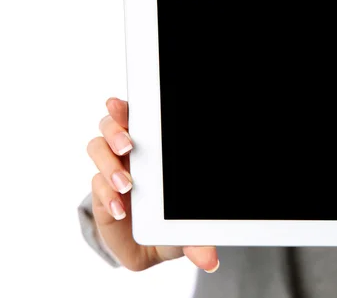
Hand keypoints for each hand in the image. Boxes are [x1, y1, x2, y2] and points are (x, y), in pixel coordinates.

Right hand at [87, 97, 219, 271]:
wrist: (152, 246)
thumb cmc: (175, 222)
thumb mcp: (190, 229)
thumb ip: (198, 240)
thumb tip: (210, 261)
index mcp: (154, 147)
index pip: (136, 117)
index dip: (125, 107)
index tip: (119, 104)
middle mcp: (129, 154)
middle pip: (110, 126)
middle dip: (116, 131)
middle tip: (129, 146)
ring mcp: (112, 172)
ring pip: (97, 150)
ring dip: (109, 165)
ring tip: (127, 185)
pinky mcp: (101, 194)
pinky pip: (96, 187)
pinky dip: (105, 195)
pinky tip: (119, 209)